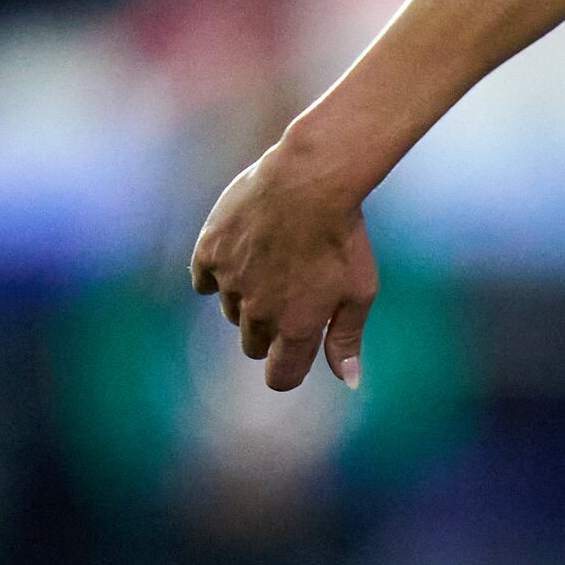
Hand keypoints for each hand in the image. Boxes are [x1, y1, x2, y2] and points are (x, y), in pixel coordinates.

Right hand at [190, 132, 378, 391]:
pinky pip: (204, 281)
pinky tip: (243, 254)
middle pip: (253, 344)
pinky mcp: (208, 252)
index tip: (294, 353)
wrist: (310, 181)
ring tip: (276, 263)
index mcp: (297, 327)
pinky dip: (219, 275)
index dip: (287, 370)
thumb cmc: (344, 237)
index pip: (280, 376)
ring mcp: (230, 282)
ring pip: (232, 311)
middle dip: (270, 331)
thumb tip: (349, 383)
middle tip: (292, 294)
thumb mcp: (360, 291)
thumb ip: (347, 339)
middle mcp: (259, 312)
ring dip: (249, 300)